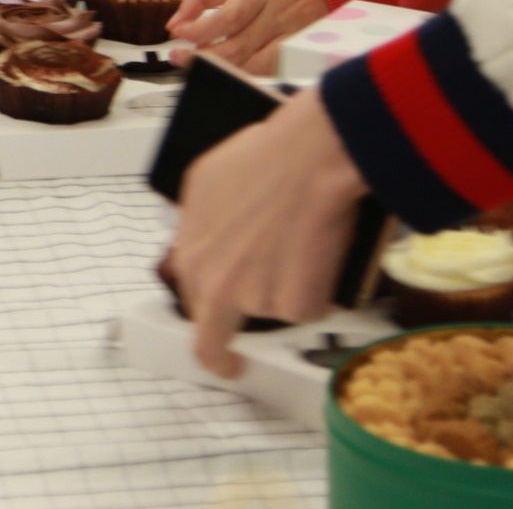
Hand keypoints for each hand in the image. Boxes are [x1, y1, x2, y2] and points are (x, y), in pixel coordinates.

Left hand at [166, 0, 327, 72]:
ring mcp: (289, 34)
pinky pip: (269, 70)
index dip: (198, 30)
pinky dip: (246, 73)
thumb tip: (174, 23)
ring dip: (222, 69)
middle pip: (235, 47)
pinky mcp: (299, 49)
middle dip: (201, 57)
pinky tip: (230, 70)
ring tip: (200, 64)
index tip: (177, 33)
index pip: (225, 17)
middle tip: (179, 57)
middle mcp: (274, 12)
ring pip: (252, 65)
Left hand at [168, 86, 366, 374]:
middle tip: (242, 357)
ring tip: (302, 244)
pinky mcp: (294, 306)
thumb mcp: (206, 183)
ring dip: (287, 289)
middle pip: (213, 339)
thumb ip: (203, 226)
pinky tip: (322, 251)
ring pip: (273, 308)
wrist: (310, 157)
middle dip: (227, 354)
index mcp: (191, 255)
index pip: (189, 307)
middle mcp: (215, 283)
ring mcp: (254, 298)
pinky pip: (311, 306)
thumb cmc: (266, 156)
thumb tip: (213, 240)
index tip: (214, 349)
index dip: (203, 327)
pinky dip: (320, 287)